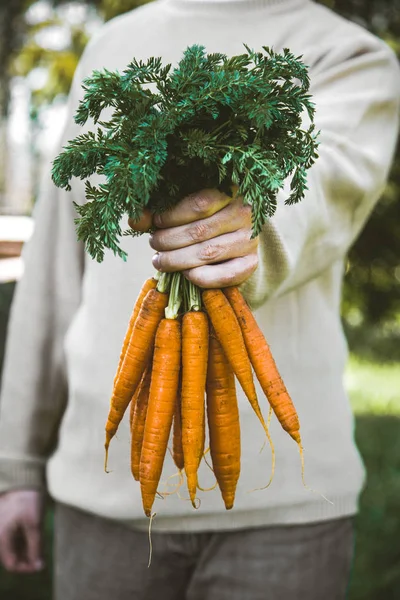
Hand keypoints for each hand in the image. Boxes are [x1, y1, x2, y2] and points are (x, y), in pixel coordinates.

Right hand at [0, 490, 43, 572]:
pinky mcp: (1, 523)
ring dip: (22, 550)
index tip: (40, 564)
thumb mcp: (35, 524)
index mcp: (1, 537)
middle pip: (9, 557)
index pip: (12, 564)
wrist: (20, 480)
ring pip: (9, 548)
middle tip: (39, 555)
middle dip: (25, 558)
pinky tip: (29, 537)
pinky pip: (8, 538)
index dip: (27, 567)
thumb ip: (35, 547)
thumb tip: (38, 566)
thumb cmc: (27, 500)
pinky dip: (18, 541)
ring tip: (36, 545)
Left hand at [128, 188, 257, 287]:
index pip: (199, 204)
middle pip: (199, 231)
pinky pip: (224, 275)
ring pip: (207, 253)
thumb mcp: (183, 205)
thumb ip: (158, 211)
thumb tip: (136, 220)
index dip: (171, 216)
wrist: (234, 235)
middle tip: (154, 245)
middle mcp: (245, 212)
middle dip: (169, 241)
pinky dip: (201, 277)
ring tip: (160, 261)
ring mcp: (251, 239)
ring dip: (177, 260)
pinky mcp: (251, 263)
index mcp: (230, 188)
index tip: (155, 223)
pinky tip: (185, 274)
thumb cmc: (202, 216)